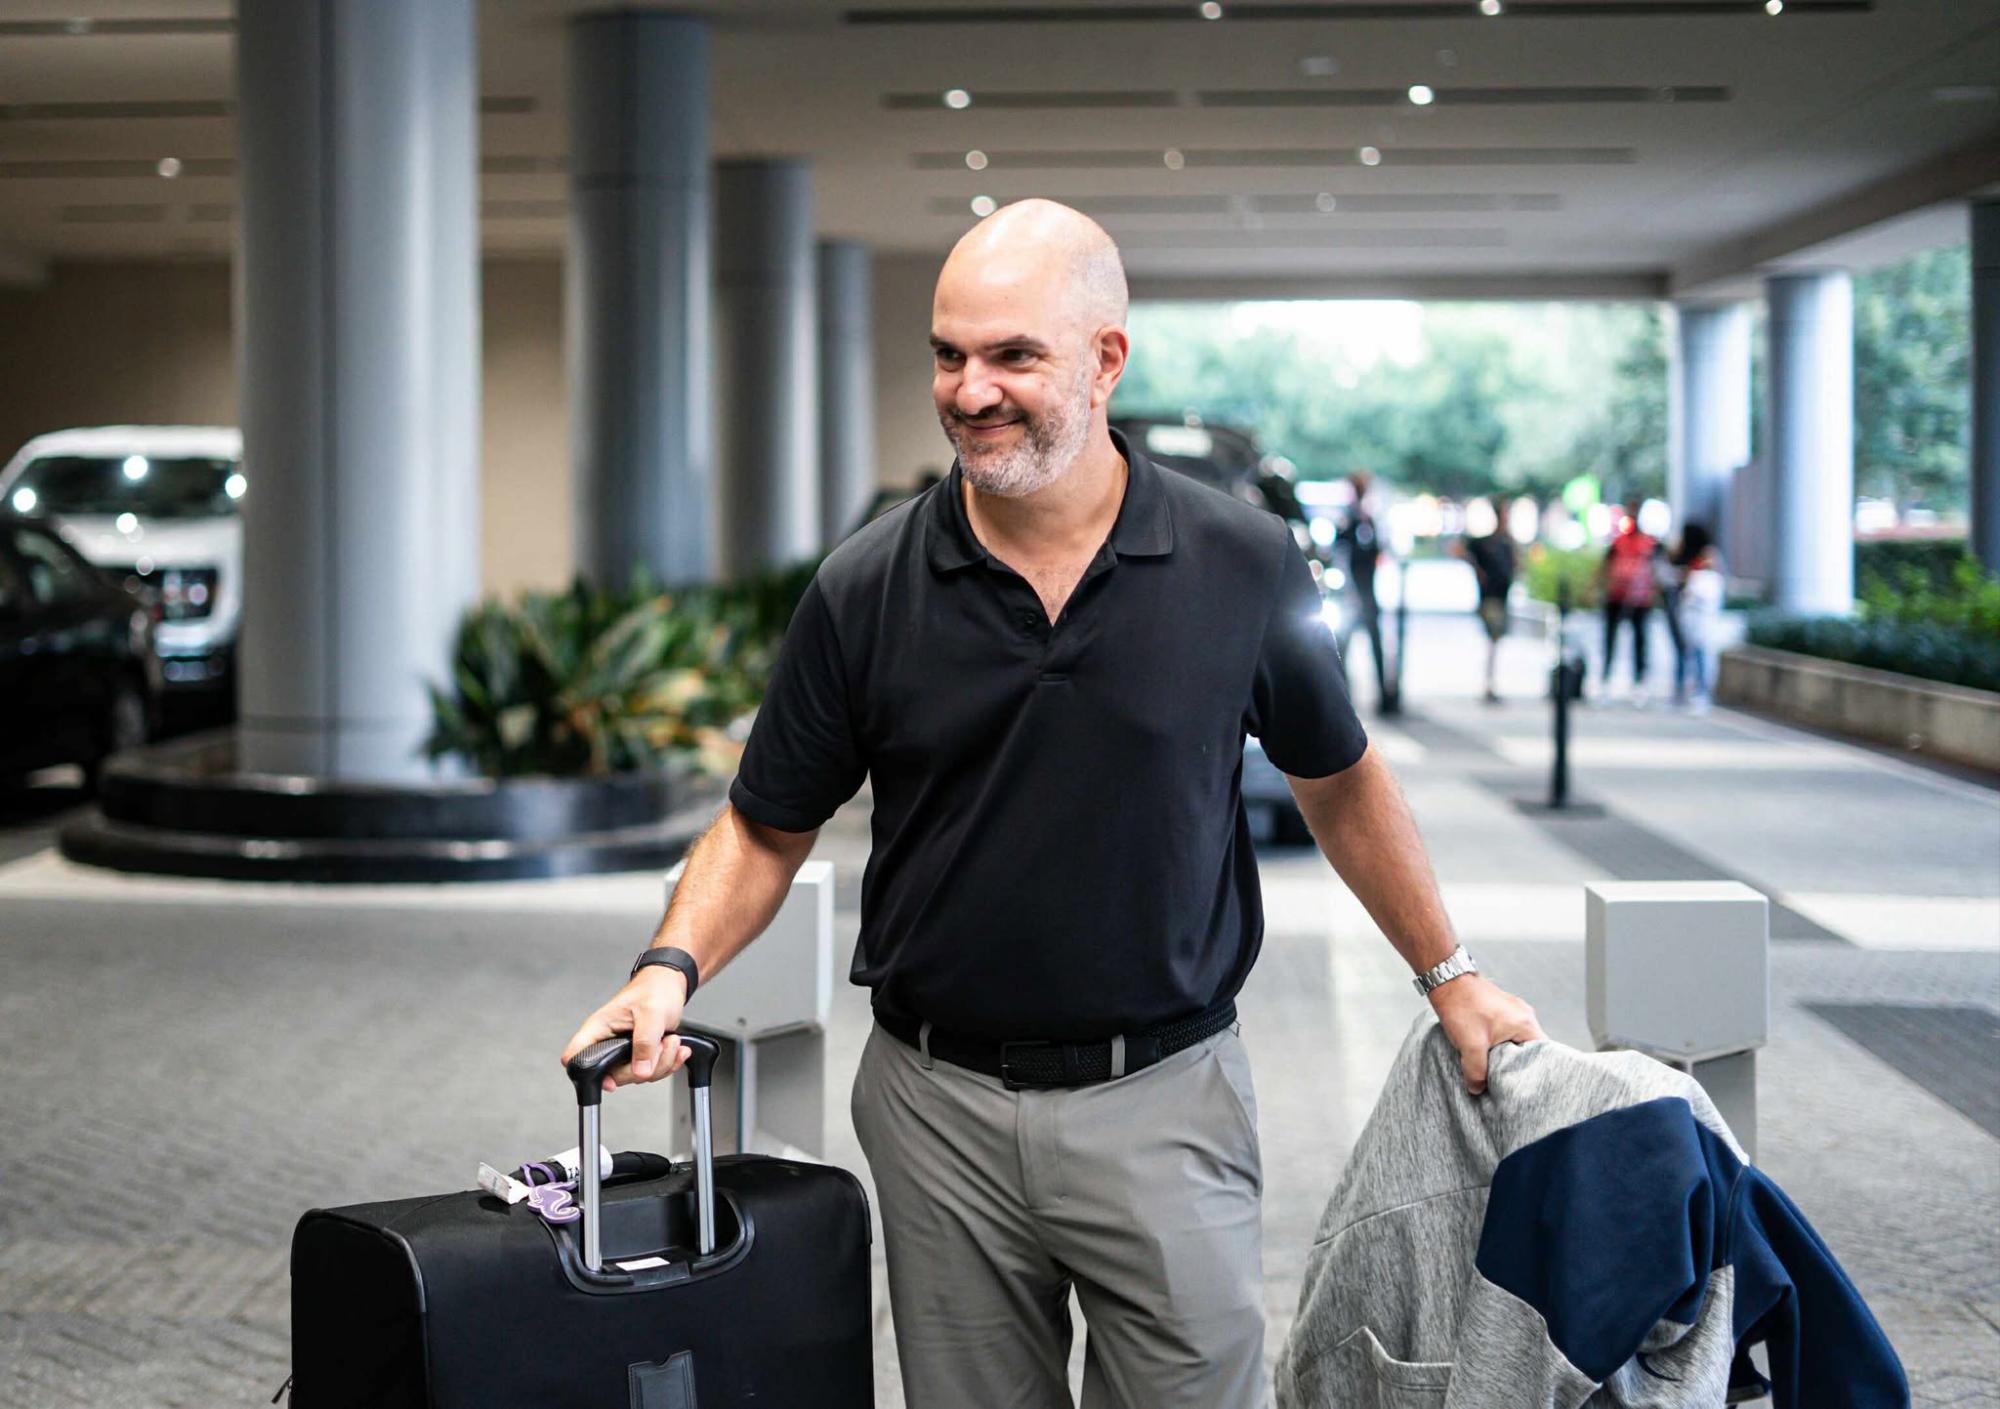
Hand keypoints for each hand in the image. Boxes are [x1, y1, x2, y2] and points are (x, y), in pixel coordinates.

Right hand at [559, 968, 691, 1092]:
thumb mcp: (651, 1013)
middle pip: (615, 1076)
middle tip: (662, 1044)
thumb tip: (640, 1070)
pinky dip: (668, 1063)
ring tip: (671, 1040)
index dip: (585, 1074)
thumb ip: (645, 1043)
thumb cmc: (654, 989)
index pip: (576, 1056)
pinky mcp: (641, 1055)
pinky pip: (652, 1072)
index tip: (611, 1080)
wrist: (670, 985)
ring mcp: (625, 1051)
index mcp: (600, 1028)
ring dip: (662, 1062)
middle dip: (646, 1066)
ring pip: (638, 1076)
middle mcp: (608, 1042)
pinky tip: (675, 1048)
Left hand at [1428, 974, 1543, 1094]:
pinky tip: (1486, 1052)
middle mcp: (1524, 1016)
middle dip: (1517, 1066)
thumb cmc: (1462, 1007)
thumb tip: (1477, 1089)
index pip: (1543, 1055)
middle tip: (1506, 1081)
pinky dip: (1498, 1044)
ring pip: (1516, 1042)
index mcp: (1526, 1023)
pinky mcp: (1499, 1010)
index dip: (1535, 1072)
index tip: (1525, 1086)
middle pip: (1529, 1050)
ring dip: (1505, 1055)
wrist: (1446, 980)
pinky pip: (1506, 1033)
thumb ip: (1476, 1071)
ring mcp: (1512, 1012)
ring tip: (1494, 1068)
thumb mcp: (1470, 1045)